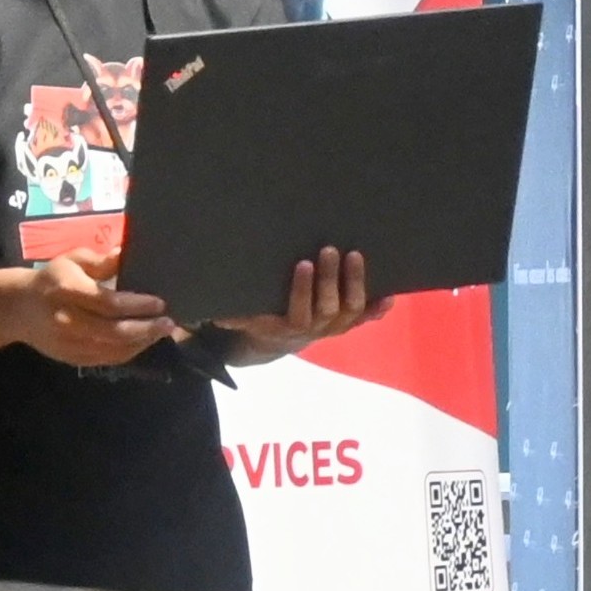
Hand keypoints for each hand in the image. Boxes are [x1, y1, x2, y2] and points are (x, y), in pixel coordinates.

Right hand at [19, 246, 180, 367]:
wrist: (18, 309)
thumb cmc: (53, 279)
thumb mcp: (72, 261)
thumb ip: (99, 261)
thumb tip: (123, 254)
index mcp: (67, 292)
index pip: (108, 303)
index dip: (137, 305)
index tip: (160, 303)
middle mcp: (67, 320)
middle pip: (114, 331)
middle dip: (146, 329)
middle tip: (169, 323)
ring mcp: (68, 343)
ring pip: (113, 349)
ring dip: (142, 342)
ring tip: (161, 332)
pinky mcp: (71, 358)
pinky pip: (106, 359)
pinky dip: (128, 352)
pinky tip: (143, 342)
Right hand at [220, 247, 381, 363]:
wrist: (279, 340)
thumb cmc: (260, 318)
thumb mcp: (243, 319)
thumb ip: (230, 316)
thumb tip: (201, 315)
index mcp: (290, 326)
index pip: (299, 311)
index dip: (303, 290)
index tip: (303, 264)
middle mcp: (317, 329)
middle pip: (330, 307)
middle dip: (332, 279)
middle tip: (331, 250)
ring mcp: (336, 326)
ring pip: (352, 309)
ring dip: (357, 284)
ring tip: (355, 256)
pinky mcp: (350, 322)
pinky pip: (367, 316)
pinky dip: (379, 307)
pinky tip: (390, 293)